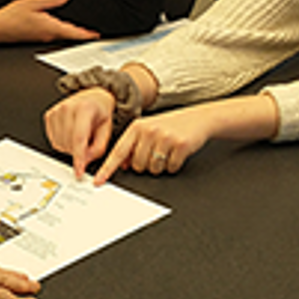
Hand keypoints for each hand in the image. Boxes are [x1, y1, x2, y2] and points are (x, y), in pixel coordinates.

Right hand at [0, 0, 99, 44]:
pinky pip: (53, 35)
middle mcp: (48, 36)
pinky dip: (60, 31)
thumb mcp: (33, 2)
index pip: (73, 32)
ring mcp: (42, 39)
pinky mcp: (36, 38)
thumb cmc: (11, 17)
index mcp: (50, 27)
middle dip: (81, 33)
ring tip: (80, 29)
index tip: (96, 35)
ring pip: (61, 36)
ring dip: (70, 32)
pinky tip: (60, 26)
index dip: (86, 34)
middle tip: (91, 32)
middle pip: (69, 36)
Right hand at [43, 87, 116, 178]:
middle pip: (68, 143)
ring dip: (69, 148)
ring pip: (59, 143)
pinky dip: (63, 143)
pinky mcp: (49, 115)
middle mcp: (68, 108)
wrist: (92, 97)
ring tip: (80, 137)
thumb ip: (98, 148)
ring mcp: (56, 111)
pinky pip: (53, 140)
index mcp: (85, 108)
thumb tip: (84, 162)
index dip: (78, 157)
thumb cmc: (100, 112)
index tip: (79, 171)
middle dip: (78, 152)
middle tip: (87, 144)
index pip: (79, 138)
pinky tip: (71, 134)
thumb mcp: (107, 129)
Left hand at [93, 108, 211, 185]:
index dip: (107, 169)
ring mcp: (165, 137)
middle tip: (155, 152)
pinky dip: (173, 165)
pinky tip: (176, 153)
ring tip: (166, 151)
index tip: (99, 181)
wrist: (199, 118)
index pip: (118, 152)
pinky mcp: (180, 145)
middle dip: (145, 164)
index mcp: (136, 126)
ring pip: (153, 169)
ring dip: (160, 166)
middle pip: (137, 165)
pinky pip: (170, 168)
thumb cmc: (171, 126)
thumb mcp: (147, 130)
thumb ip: (133, 145)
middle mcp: (149, 130)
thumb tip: (122, 164)